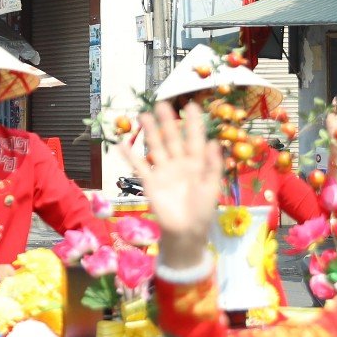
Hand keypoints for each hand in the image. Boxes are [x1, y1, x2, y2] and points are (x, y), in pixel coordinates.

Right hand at [135, 103, 223, 247]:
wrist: (185, 232)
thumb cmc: (202, 210)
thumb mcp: (212, 187)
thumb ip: (214, 166)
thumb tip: (215, 143)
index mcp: (197, 163)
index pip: (195, 139)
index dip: (193, 123)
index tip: (191, 106)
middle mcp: (179, 163)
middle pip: (172, 138)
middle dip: (167, 122)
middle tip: (162, 104)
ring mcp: (163, 171)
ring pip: (155, 147)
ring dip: (149, 132)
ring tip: (143, 115)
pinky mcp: (150, 182)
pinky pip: (139, 166)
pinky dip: (130, 156)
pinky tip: (122, 144)